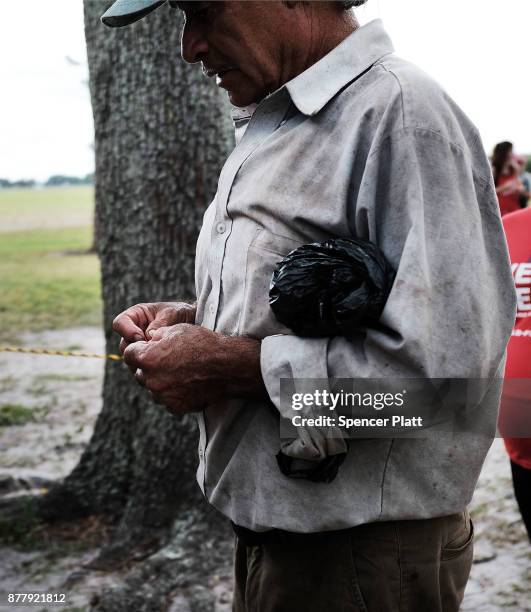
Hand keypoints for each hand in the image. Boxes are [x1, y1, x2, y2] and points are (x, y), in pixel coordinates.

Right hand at [113, 301, 195, 358]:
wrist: (194, 323)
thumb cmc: (181, 313)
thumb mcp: (173, 313)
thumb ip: (160, 323)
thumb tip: (148, 336)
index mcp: (136, 316)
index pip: (119, 323)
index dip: (127, 331)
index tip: (141, 338)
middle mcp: (134, 332)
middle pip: (123, 344)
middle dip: (135, 349)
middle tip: (151, 352)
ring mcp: (140, 346)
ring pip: (131, 358)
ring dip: (142, 360)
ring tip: (158, 360)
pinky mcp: (147, 358)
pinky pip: (141, 366)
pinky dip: (148, 367)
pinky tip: (162, 366)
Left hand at [122, 324, 265, 414]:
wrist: (226, 366)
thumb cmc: (202, 343)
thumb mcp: (176, 329)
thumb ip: (155, 335)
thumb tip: (147, 339)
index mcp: (147, 358)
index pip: (128, 354)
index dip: (138, 348)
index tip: (148, 347)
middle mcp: (151, 380)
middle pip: (139, 372)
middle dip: (148, 366)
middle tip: (168, 359)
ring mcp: (162, 396)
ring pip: (152, 387)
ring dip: (160, 380)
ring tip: (179, 370)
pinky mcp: (174, 407)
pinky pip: (166, 399)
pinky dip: (172, 392)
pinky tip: (186, 382)